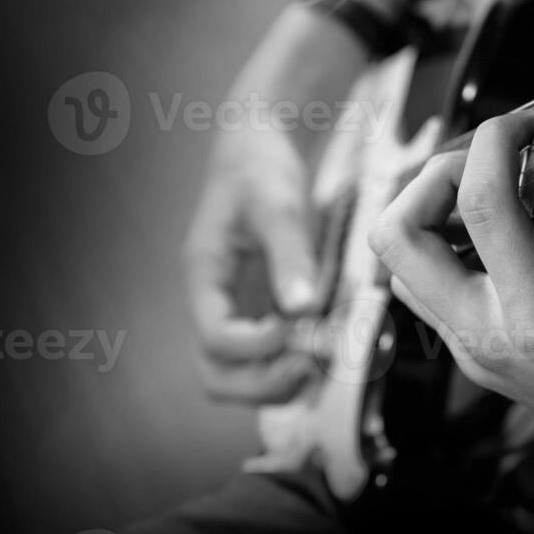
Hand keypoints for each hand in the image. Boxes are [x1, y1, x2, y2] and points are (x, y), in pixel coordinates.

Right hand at [184, 124, 320, 404]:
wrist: (257, 151)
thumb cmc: (260, 170)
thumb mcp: (278, 203)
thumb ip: (290, 255)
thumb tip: (304, 308)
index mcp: (204, 276)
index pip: (214, 338)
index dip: (256, 346)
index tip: (298, 327)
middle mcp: (213, 303)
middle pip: (216, 374)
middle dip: (262, 383)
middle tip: (311, 364)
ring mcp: (235, 311)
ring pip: (240, 376)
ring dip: (280, 382)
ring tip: (324, 360)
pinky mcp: (258, 313)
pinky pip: (267, 359)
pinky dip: (294, 365)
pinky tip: (328, 346)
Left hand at [368, 112, 533, 504]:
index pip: (481, 208)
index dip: (495, 141)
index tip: (527, 119)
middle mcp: (487, 339)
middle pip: (394, 237)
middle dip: (431, 175)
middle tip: (491, 155)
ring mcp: (472, 353)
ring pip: (398, 264)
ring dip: (429, 210)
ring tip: (492, 184)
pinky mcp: (474, 355)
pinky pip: (427, 287)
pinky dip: (447, 241)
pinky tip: (503, 225)